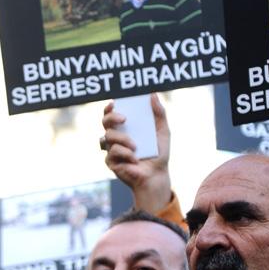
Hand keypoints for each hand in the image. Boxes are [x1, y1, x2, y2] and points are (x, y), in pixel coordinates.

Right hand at [102, 93, 172, 212]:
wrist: (157, 175)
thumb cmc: (159, 153)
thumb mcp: (163, 131)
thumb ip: (159, 113)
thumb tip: (153, 94)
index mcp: (125, 128)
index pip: (112, 114)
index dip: (110, 107)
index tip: (115, 102)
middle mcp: (116, 137)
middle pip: (105, 122)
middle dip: (112, 117)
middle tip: (125, 119)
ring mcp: (111, 149)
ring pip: (107, 136)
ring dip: (123, 139)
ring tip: (135, 146)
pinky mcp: (110, 161)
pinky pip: (112, 151)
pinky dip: (125, 153)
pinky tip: (134, 158)